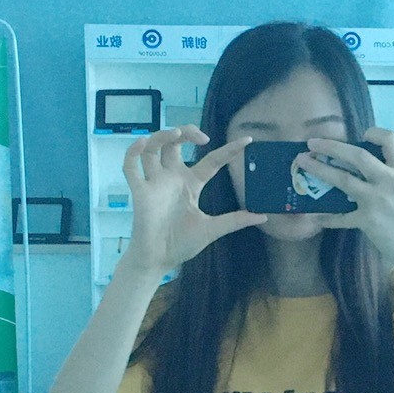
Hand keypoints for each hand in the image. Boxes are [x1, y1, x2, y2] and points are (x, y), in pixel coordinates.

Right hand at [121, 125, 267, 272]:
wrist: (159, 260)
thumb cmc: (181, 244)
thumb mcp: (212, 229)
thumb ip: (235, 221)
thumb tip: (263, 216)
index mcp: (191, 184)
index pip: (212, 160)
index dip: (229, 150)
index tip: (248, 141)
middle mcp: (173, 177)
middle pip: (175, 143)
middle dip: (186, 132)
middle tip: (201, 137)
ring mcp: (155, 182)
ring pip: (153, 148)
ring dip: (161, 136)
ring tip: (175, 134)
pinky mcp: (139, 191)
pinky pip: (130, 166)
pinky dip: (133, 152)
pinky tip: (142, 143)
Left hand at [295, 128, 393, 269]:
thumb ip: (391, 176)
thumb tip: (364, 167)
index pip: (391, 139)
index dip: (375, 133)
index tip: (361, 134)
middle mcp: (391, 181)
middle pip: (358, 154)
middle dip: (331, 146)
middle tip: (312, 143)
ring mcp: (378, 200)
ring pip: (342, 178)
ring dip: (319, 169)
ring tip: (303, 163)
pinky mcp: (367, 220)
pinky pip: (340, 216)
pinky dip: (326, 217)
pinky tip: (316, 216)